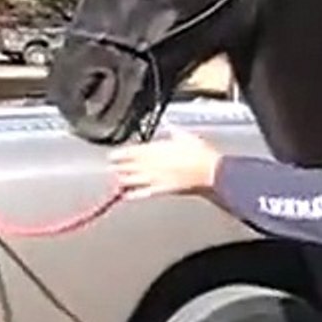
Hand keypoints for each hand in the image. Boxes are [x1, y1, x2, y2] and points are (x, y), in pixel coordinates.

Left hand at [108, 125, 222, 200]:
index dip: (120, 154)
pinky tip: (128, 196)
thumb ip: (174, 132)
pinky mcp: (162, 190)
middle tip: (111, 167)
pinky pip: (144, 193)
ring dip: (123, 179)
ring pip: (133, 180)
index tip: (112, 156)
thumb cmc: (200, 154)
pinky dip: (134, 194)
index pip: (131, 152)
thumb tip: (170, 126)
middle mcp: (151, 164)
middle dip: (119, 167)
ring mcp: (155, 178)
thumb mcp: (186, 136)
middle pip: (129, 166)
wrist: (210, 171)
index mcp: (156, 150)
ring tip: (117, 179)